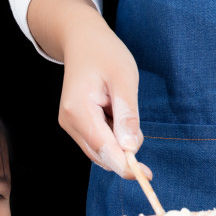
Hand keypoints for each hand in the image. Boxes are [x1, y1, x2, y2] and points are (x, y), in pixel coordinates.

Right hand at [58, 16, 147, 178]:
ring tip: (121, 107)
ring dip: (119, 142)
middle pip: (101, 154)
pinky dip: (113, 136)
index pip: (103, 148)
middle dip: (124, 152)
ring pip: (100, 151)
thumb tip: (131, 148)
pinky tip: (115, 112)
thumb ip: (128, 114)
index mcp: (78, 109)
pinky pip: (98, 142)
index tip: (146, 175)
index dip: (125, 164)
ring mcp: (70, 125)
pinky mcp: (75, 126)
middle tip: (136, 124)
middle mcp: (69, 122)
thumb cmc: (105, 54)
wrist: (82, 40)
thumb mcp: (124, 78)